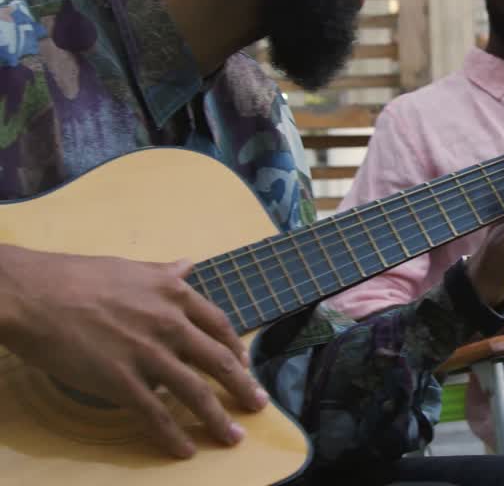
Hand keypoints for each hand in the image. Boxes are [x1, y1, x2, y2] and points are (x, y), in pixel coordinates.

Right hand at [0, 245, 267, 458]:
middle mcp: (170, 323)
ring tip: (233, 436)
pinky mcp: (120, 380)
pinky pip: (155, 414)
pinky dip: (173, 435)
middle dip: (243, 388)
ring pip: (195, 393)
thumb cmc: (76, 277)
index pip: (219, 326)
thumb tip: (188, 265)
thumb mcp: (132, 268)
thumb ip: (164, 274)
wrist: (33, 294)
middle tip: (259, 405)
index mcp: (174, 295)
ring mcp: (147, 353)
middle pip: (219, 362)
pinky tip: (185, 450)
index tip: (245, 365)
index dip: (235, 349)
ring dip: (218, 419)